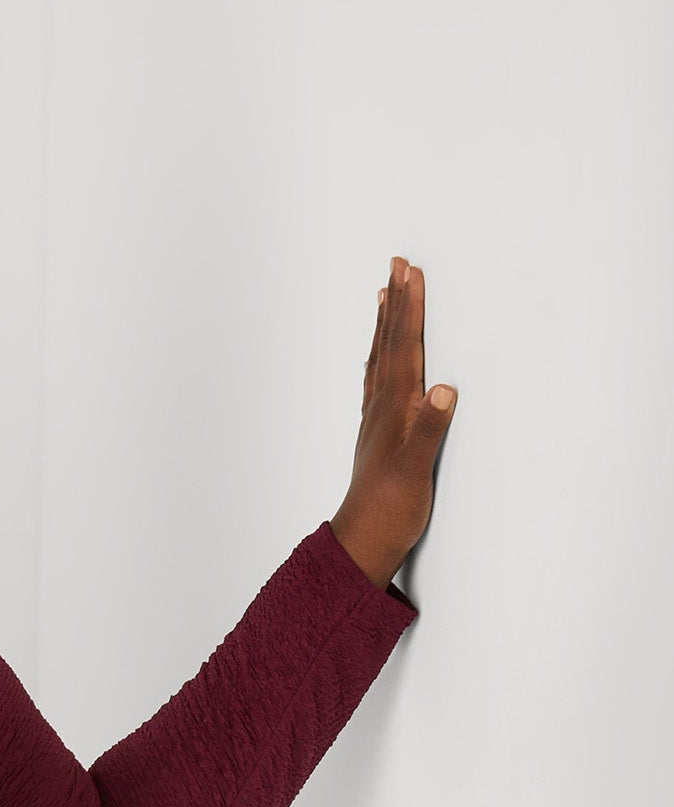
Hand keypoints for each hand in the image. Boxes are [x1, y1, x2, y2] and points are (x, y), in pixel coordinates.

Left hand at [329, 256, 457, 590]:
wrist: (363, 543)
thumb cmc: (390, 510)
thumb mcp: (416, 469)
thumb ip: (430, 429)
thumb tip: (443, 389)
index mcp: (394, 408)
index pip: (403, 346)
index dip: (409, 308)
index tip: (411, 271)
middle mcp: (381, 407)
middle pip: (388, 342)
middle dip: (395, 301)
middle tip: (396, 263)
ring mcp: (376, 420)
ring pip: (380, 358)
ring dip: (384, 323)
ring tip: (384, 293)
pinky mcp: (377, 434)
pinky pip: (377, 381)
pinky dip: (380, 357)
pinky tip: (380, 355)